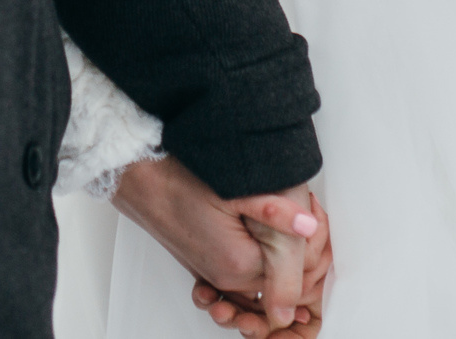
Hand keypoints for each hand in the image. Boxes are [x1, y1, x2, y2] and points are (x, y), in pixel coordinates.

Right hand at [110, 158, 328, 331]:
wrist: (141, 178)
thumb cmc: (180, 179)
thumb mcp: (236, 189)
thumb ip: (276, 212)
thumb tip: (309, 226)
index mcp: (239, 264)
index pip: (296, 274)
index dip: (312, 246)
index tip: (314, 217)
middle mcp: (227, 277)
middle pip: (282, 276)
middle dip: (299, 251)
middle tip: (306, 211)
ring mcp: (216, 273)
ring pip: (265, 273)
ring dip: (280, 253)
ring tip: (286, 216)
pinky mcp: (209, 263)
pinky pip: (246, 270)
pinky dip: (260, 255)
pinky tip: (264, 228)